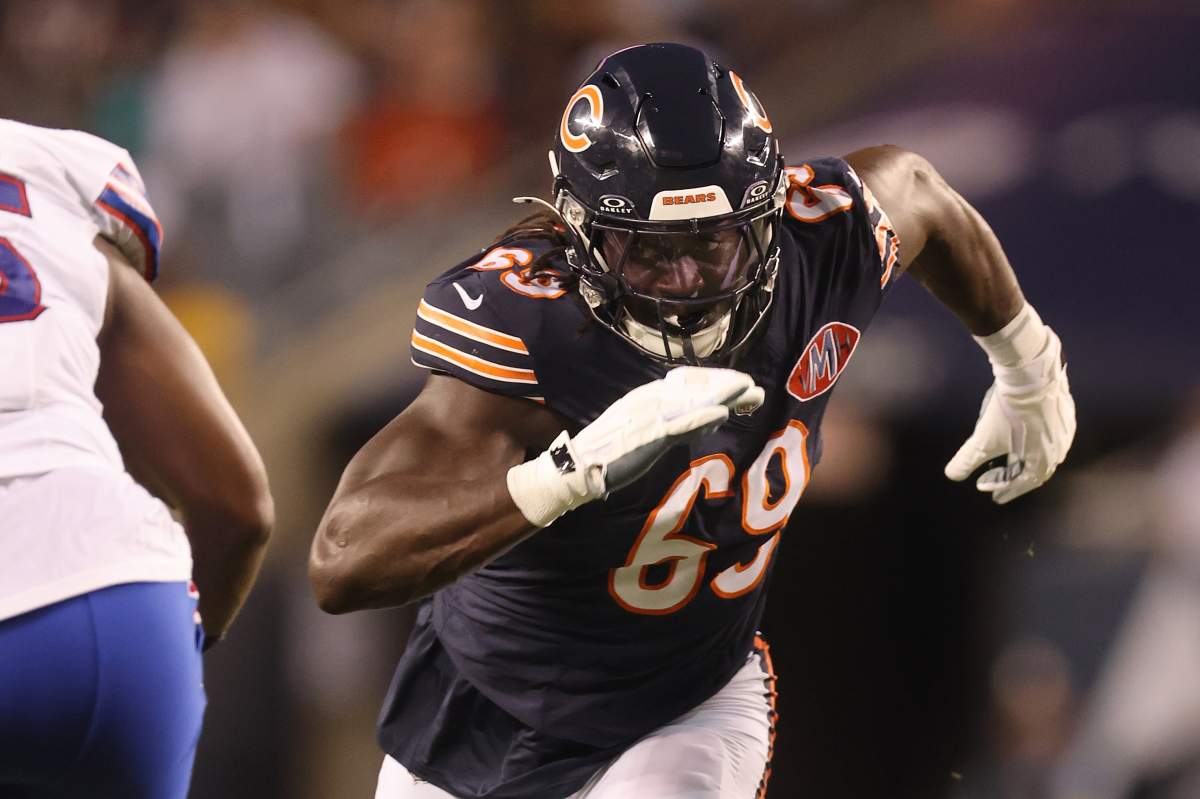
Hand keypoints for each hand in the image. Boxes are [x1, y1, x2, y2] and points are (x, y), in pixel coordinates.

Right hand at [507, 366, 763, 525]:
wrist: (578, 466)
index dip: (716, 382)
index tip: (738, 386)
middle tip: (754, 389)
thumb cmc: (609, 452)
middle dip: (726, 387)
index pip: (688, 382)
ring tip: (749, 392)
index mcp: (647, 396)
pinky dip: (702, 418)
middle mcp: (650, 399)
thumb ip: (675, 425)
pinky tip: (722, 415)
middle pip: (696, 387)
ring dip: (723, 396)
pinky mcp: (648, 436)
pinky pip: (679, 424)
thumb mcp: (645, 431)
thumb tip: (707, 421)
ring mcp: (650, 416)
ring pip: (693, 401)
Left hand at [945, 327, 1075, 503]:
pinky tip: (1025, 435)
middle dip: (1013, 478)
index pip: (1022, 482)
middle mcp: (1059, 449)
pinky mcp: (1064, 411)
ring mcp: (1065, 429)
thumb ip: (967, 459)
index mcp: (1043, 461)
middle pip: (1036, 470)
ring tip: (1010, 460)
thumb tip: (952, 475)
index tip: (983, 486)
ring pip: (1045, 452)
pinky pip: (1050, 433)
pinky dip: (1035, 441)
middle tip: (998, 484)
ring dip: (1025, 459)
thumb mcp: (983, 440)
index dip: (1001, 486)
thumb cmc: (1009, 413)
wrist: (1032, 374)